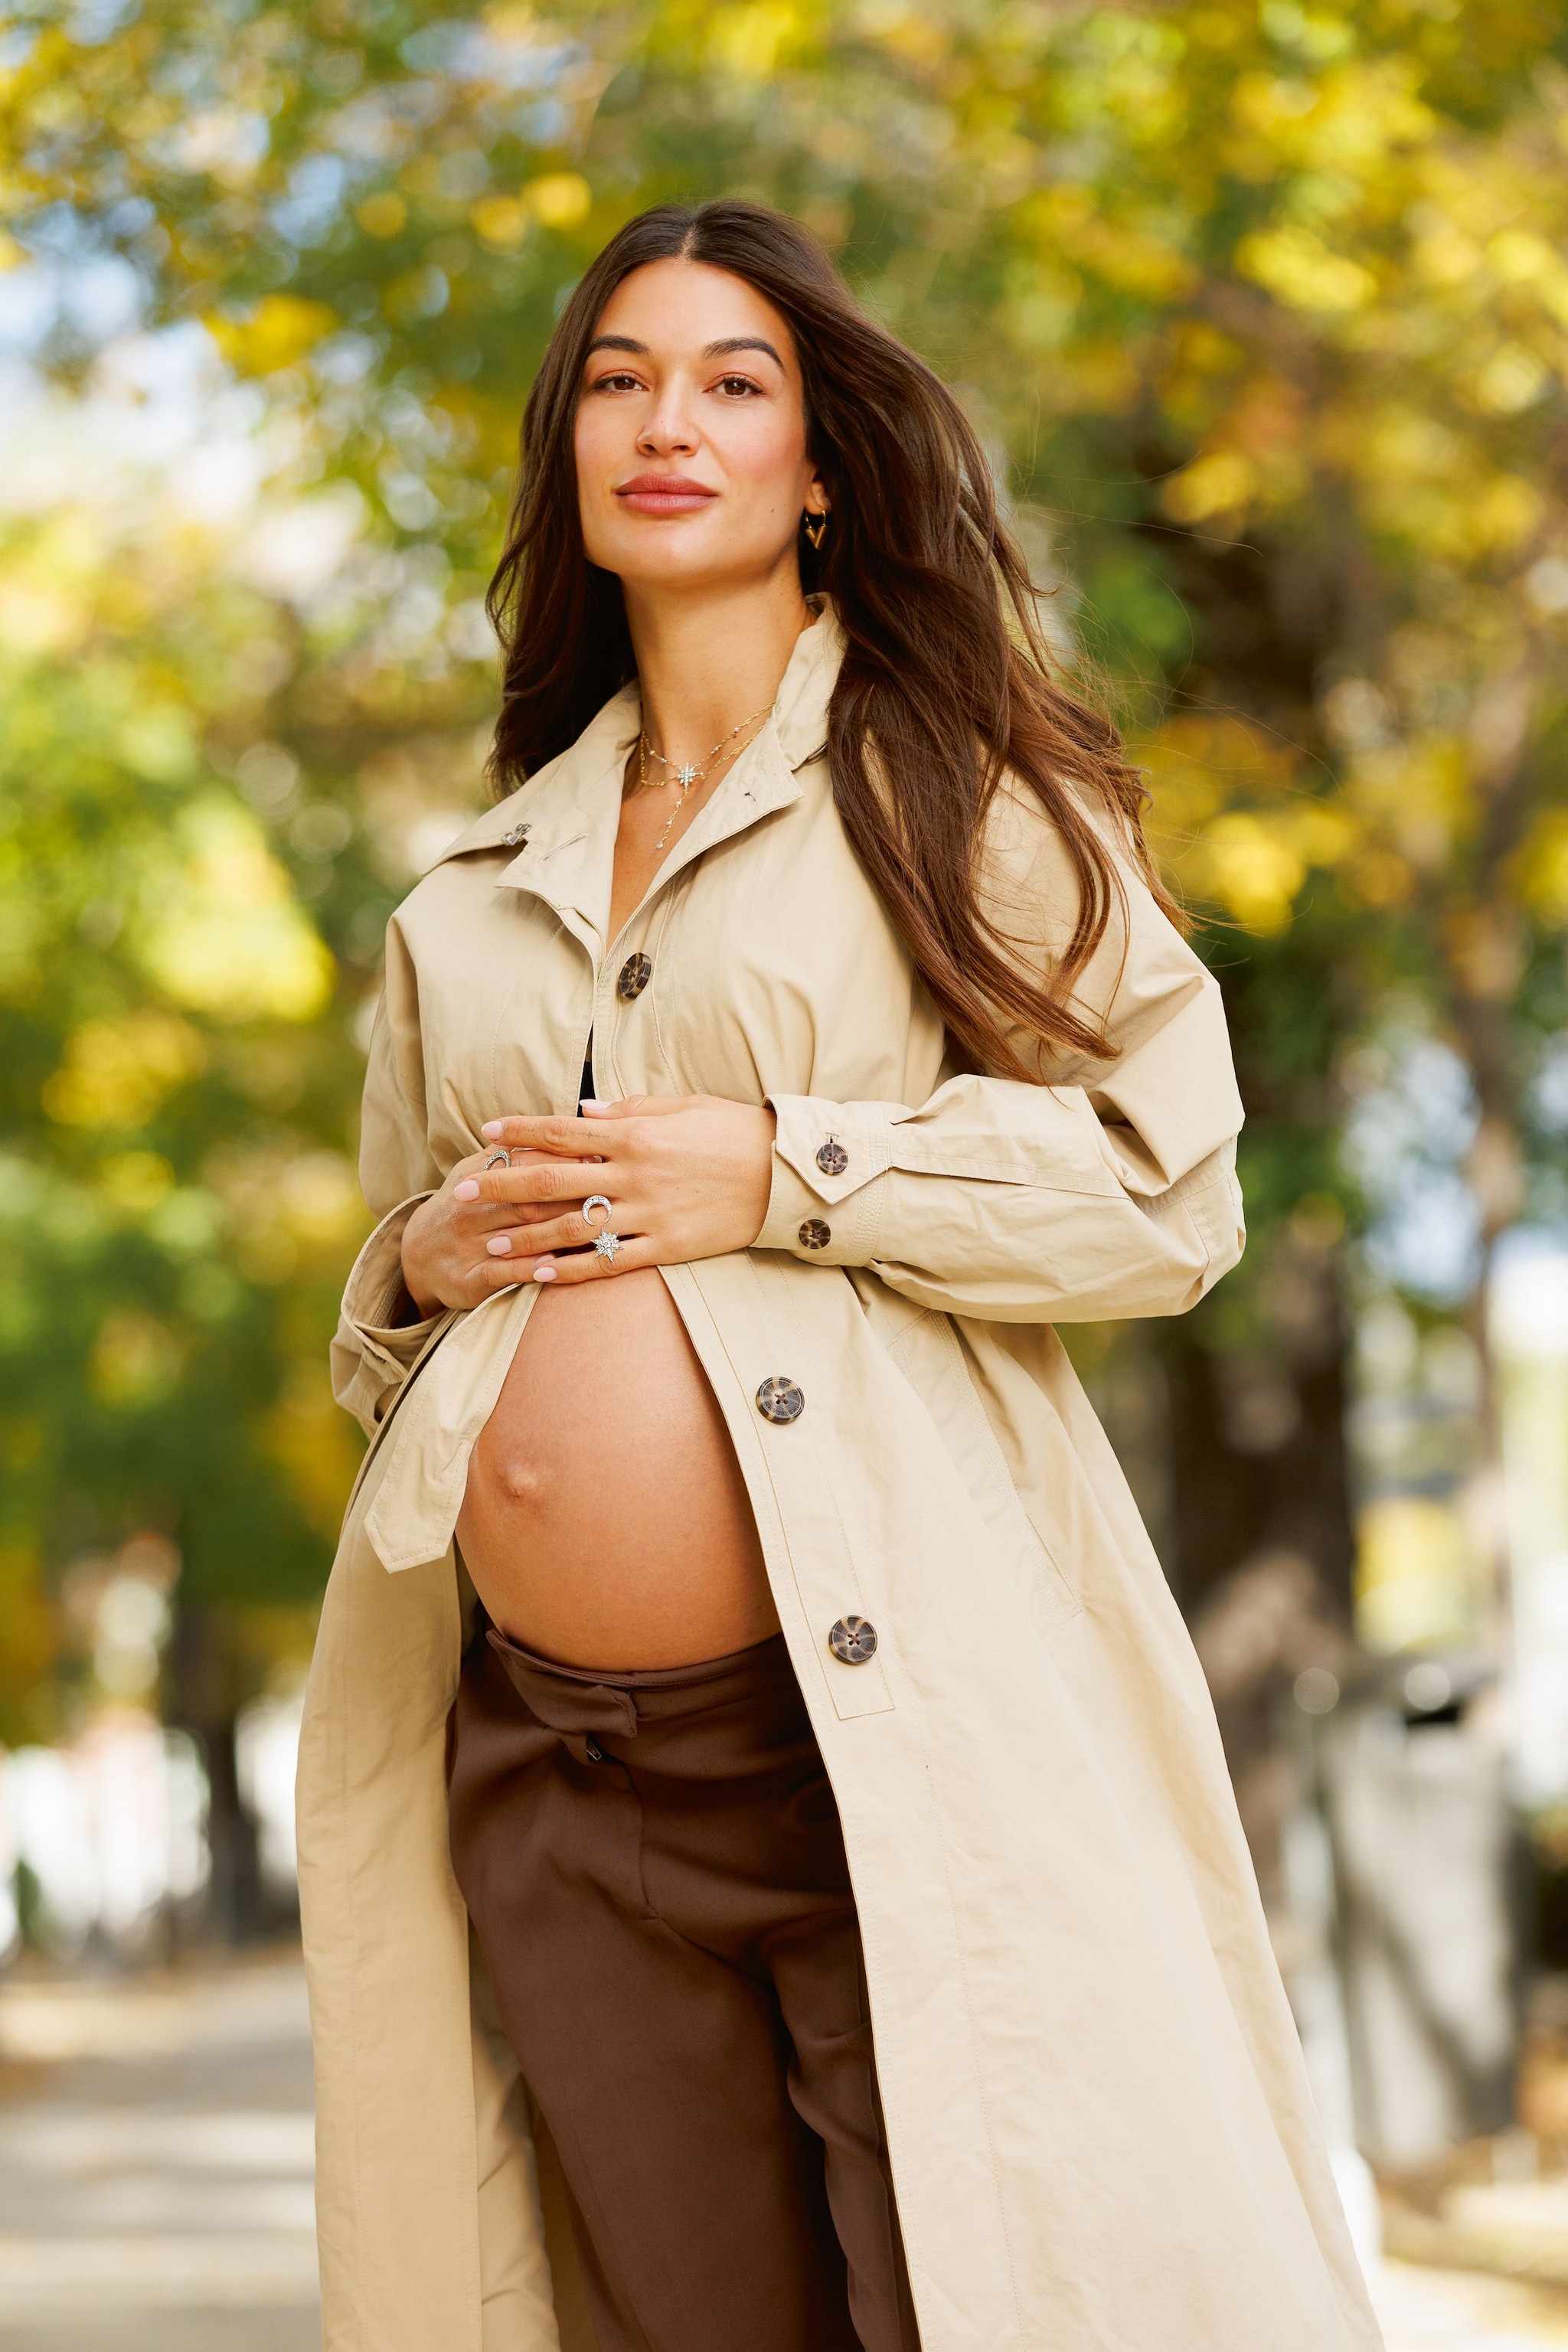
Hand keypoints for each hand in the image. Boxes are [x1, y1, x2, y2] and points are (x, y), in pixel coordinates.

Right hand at [400, 1141, 604, 1313]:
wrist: (418, 1254)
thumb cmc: (468, 1205)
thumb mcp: (480, 1169)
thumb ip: (518, 1149)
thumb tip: (570, 1125)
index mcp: (477, 1172)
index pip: (527, 1159)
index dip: (566, 1158)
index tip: (603, 1157)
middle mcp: (471, 1205)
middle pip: (531, 1196)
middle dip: (575, 1195)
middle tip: (614, 1194)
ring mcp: (468, 1242)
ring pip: (522, 1233)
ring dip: (562, 1231)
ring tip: (600, 1229)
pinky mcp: (469, 1278)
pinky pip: (504, 1272)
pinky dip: (531, 1267)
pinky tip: (558, 1265)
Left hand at [458, 1094, 776, 1287]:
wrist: (785, 1174)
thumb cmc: (735, 1131)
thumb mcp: (684, 1106)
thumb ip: (632, 1110)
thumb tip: (584, 1114)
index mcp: (636, 1133)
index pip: (563, 1132)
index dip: (521, 1132)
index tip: (487, 1133)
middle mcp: (634, 1174)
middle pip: (553, 1180)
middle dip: (503, 1186)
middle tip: (463, 1194)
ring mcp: (649, 1214)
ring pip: (574, 1228)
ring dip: (527, 1237)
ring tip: (489, 1245)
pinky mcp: (667, 1248)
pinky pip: (610, 1263)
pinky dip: (573, 1270)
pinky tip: (540, 1276)